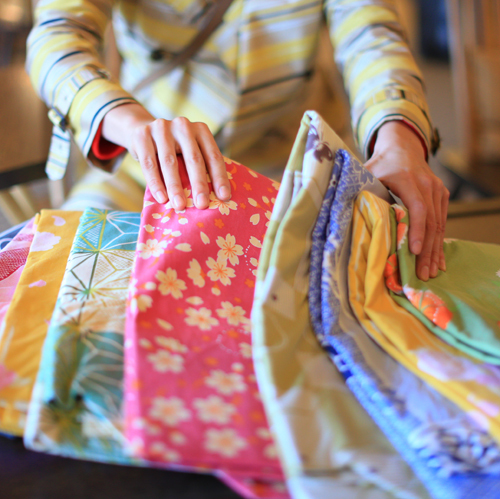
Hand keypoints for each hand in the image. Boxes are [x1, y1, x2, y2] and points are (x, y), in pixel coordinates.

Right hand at [101, 103, 230, 209]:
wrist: (141, 131)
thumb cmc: (174, 150)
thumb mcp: (190, 152)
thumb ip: (201, 167)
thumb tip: (217, 198)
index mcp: (200, 130)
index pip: (213, 156)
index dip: (220, 177)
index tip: (224, 197)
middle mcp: (183, 125)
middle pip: (194, 159)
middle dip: (199, 184)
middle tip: (202, 205)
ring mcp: (162, 128)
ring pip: (170, 163)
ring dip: (175, 187)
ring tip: (180, 206)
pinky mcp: (142, 135)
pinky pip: (149, 164)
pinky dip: (156, 183)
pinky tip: (161, 198)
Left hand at [365, 121, 448, 280]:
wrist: (402, 148)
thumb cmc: (380, 164)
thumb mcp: (366, 172)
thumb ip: (357, 189)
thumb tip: (338, 210)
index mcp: (408, 179)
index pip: (417, 208)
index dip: (417, 230)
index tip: (415, 251)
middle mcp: (427, 184)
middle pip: (431, 221)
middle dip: (427, 250)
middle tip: (423, 274)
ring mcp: (437, 190)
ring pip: (439, 224)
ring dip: (435, 250)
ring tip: (430, 273)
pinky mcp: (441, 196)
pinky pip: (442, 221)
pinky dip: (440, 242)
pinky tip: (438, 260)